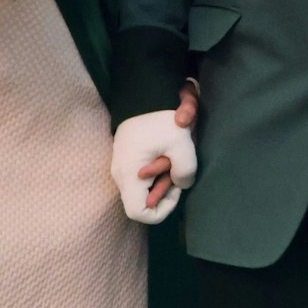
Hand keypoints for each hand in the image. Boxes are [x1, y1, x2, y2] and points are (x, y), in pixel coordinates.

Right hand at [111, 105, 197, 224]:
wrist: (143, 94)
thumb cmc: (161, 118)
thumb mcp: (182, 143)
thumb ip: (186, 171)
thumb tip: (181, 184)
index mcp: (129, 175)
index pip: (139, 213)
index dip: (162, 210)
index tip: (176, 188)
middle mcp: (121, 175)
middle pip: (144, 199)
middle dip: (166, 189)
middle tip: (178, 169)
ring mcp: (122, 167)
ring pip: (144, 186)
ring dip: (163, 176)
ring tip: (175, 156)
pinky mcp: (127, 159)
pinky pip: (142, 175)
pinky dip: (158, 169)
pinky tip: (168, 153)